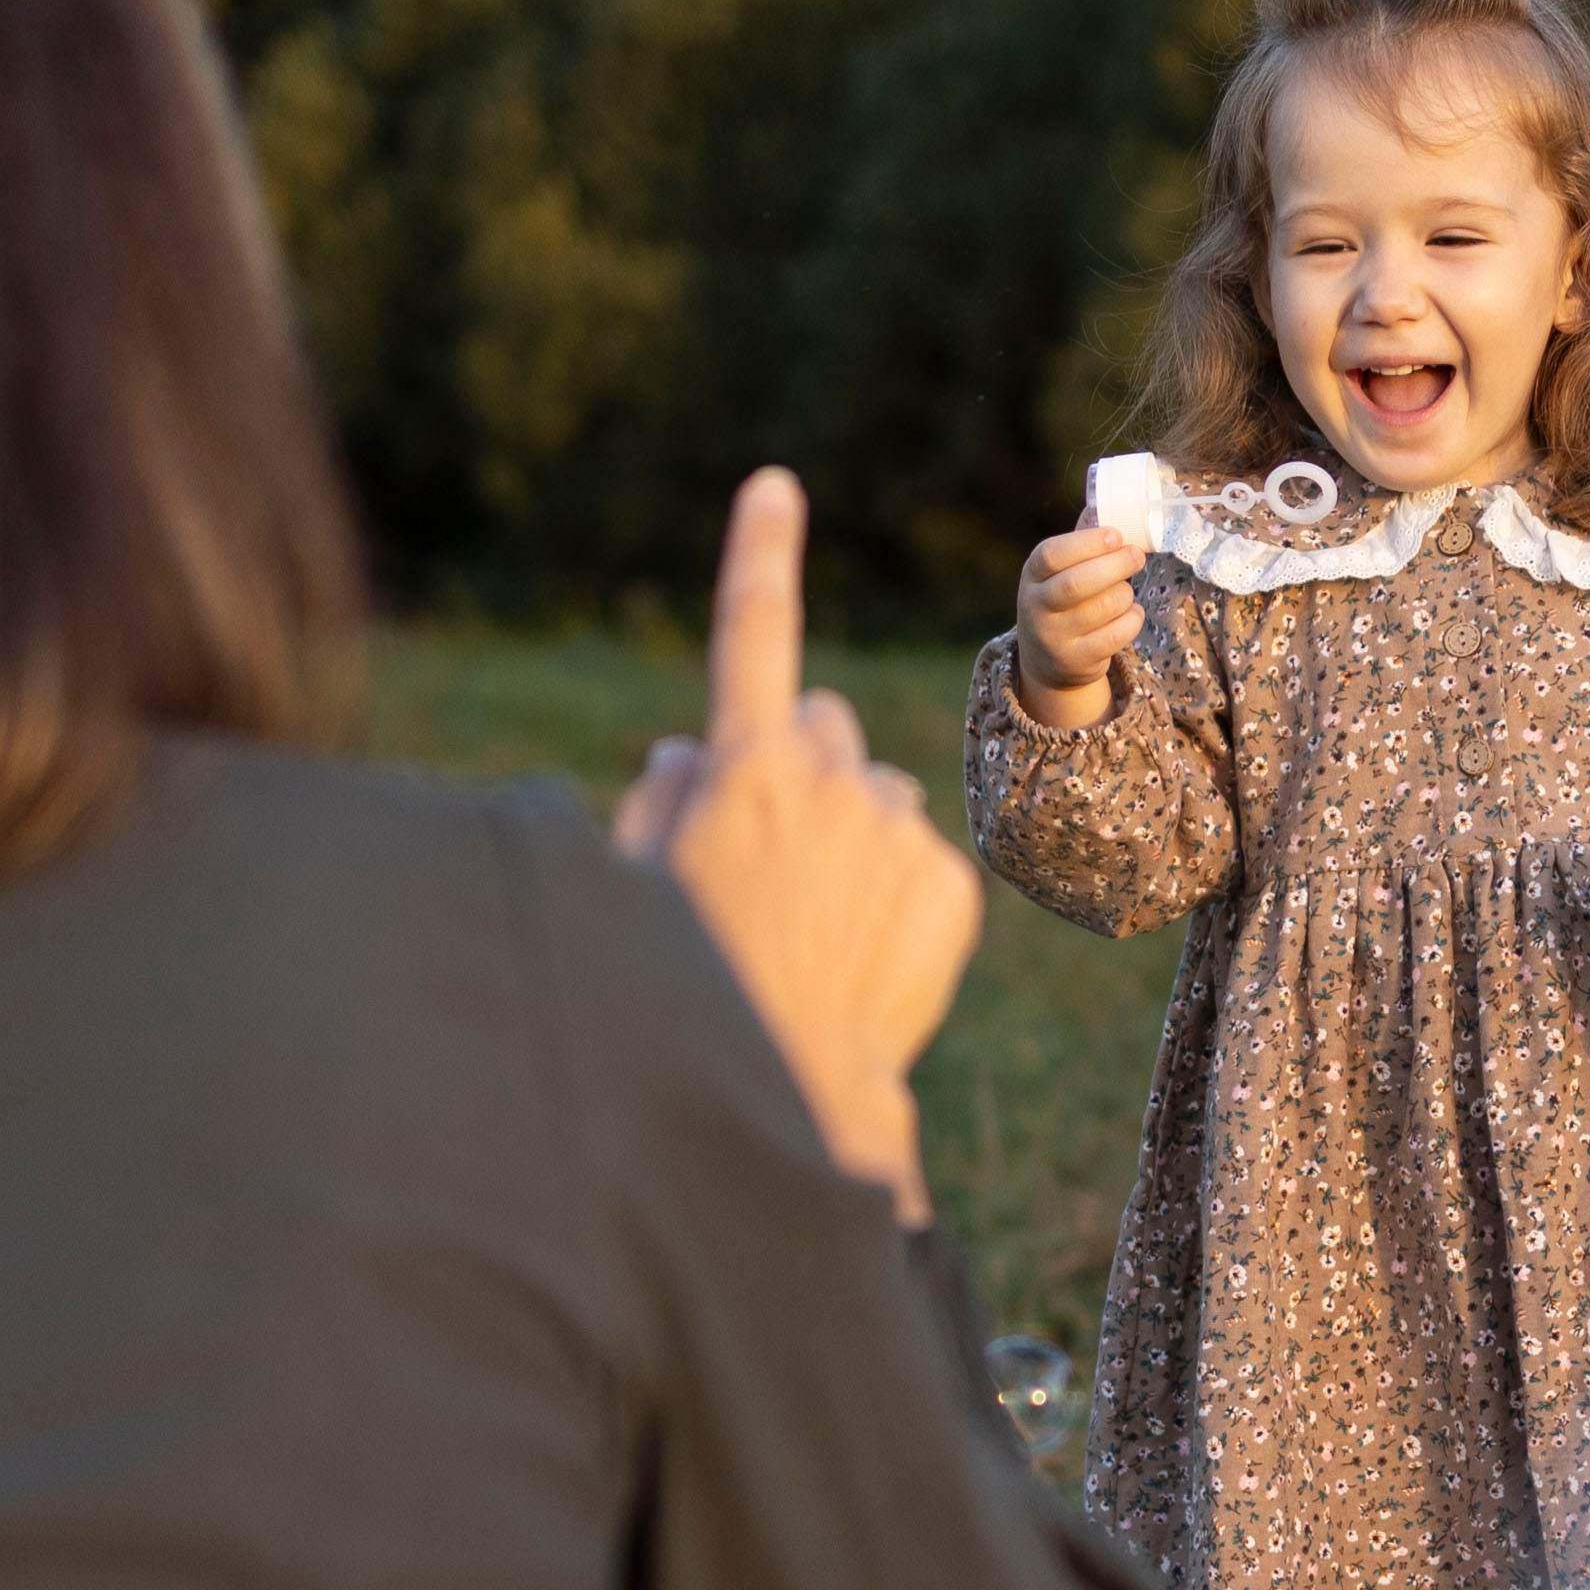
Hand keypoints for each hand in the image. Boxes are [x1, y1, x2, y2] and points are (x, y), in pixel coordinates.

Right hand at [612, 468, 982, 1221]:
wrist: (790, 1103)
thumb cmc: (690, 999)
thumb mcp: (639, 896)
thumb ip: (661, 806)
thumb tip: (691, 756)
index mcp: (740, 772)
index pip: (750, 635)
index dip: (759, 556)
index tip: (776, 485)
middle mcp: (827, 782)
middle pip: (818, 727)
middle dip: (794, 765)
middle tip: (761, 858)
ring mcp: (897, 830)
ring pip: (872, 793)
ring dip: (846, 831)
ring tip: (810, 929)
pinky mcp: (950, 885)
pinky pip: (919, 853)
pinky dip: (892, 888)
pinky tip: (859, 956)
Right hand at [1014, 521, 1143, 730]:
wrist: (1048, 661)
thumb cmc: (1062, 601)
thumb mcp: (1059, 571)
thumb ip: (1080, 540)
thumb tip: (1105, 501)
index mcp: (1032, 574)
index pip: (1052, 554)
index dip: (1086, 543)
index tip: (1115, 535)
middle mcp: (1036, 607)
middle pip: (1076, 584)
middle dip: (1114, 566)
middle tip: (1137, 555)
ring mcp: (1054, 637)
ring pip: (1102, 609)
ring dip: (1124, 594)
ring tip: (1124, 590)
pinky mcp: (1076, 660)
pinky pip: (1115, 636)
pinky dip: (1131, 620)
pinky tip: (1130, 613)